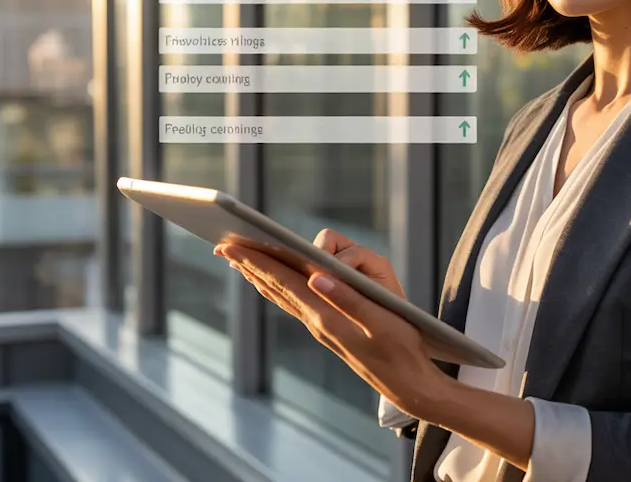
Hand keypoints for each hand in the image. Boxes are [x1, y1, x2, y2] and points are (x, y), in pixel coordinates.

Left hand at [215, 229, 449, 421]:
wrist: (408, 384)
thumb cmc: (401, 349)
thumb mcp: (380, 321)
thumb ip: (348, 298)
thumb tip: (315, 277)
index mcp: (326, 316)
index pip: (285, 282)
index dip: (258, 262)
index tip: (233, 246)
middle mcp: (317, 323)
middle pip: (276, 288)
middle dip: (250, 266)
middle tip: (222, 248)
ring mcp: (321, 328)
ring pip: (282, 297)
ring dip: (260, 277)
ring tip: (240, 263)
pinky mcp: (329, 331)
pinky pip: (294, 305)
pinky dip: (278, 289)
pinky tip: (274, 285)